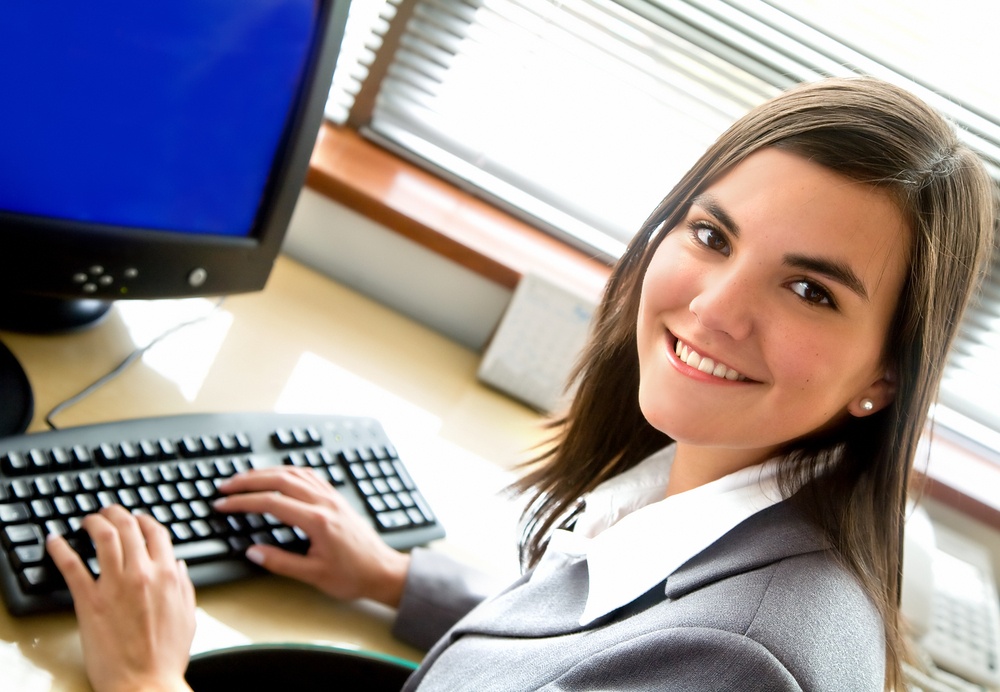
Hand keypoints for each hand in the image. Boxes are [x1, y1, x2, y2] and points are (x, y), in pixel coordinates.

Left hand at [46, 505, 195, 691]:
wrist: (144, 683)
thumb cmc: (165, 657)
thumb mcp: (188, 616)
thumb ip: (185, 586)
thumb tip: (179, 567)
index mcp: (168, 576)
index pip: (156, 532)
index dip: (145, 519)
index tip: (138, 518)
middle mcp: (141, 574)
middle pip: (128, 527)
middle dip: (116, 513)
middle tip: (108, 511)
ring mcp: (114, 586)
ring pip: (103, 538)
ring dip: (94, 522)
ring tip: (87, 520)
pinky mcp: (89, 601)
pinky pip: (72, 566)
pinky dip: (61, 549)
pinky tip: (55, 541)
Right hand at [214, 466, 409, 606]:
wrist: (382, 571)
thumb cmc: (353, 575)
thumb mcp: (313, 575)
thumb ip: (281, 563)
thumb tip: (253, 551)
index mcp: (317, 521)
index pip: (272, 503)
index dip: (243, 502)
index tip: (224, 504)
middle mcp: (325, 503)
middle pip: (280, 480)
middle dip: (249, 481)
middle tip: (226, 486)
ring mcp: (332, 498)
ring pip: (295, 473)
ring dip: (267, 472)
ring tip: (245, 479)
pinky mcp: (336, 498)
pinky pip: (310, 475)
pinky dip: (288, 471)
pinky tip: (278, 476)